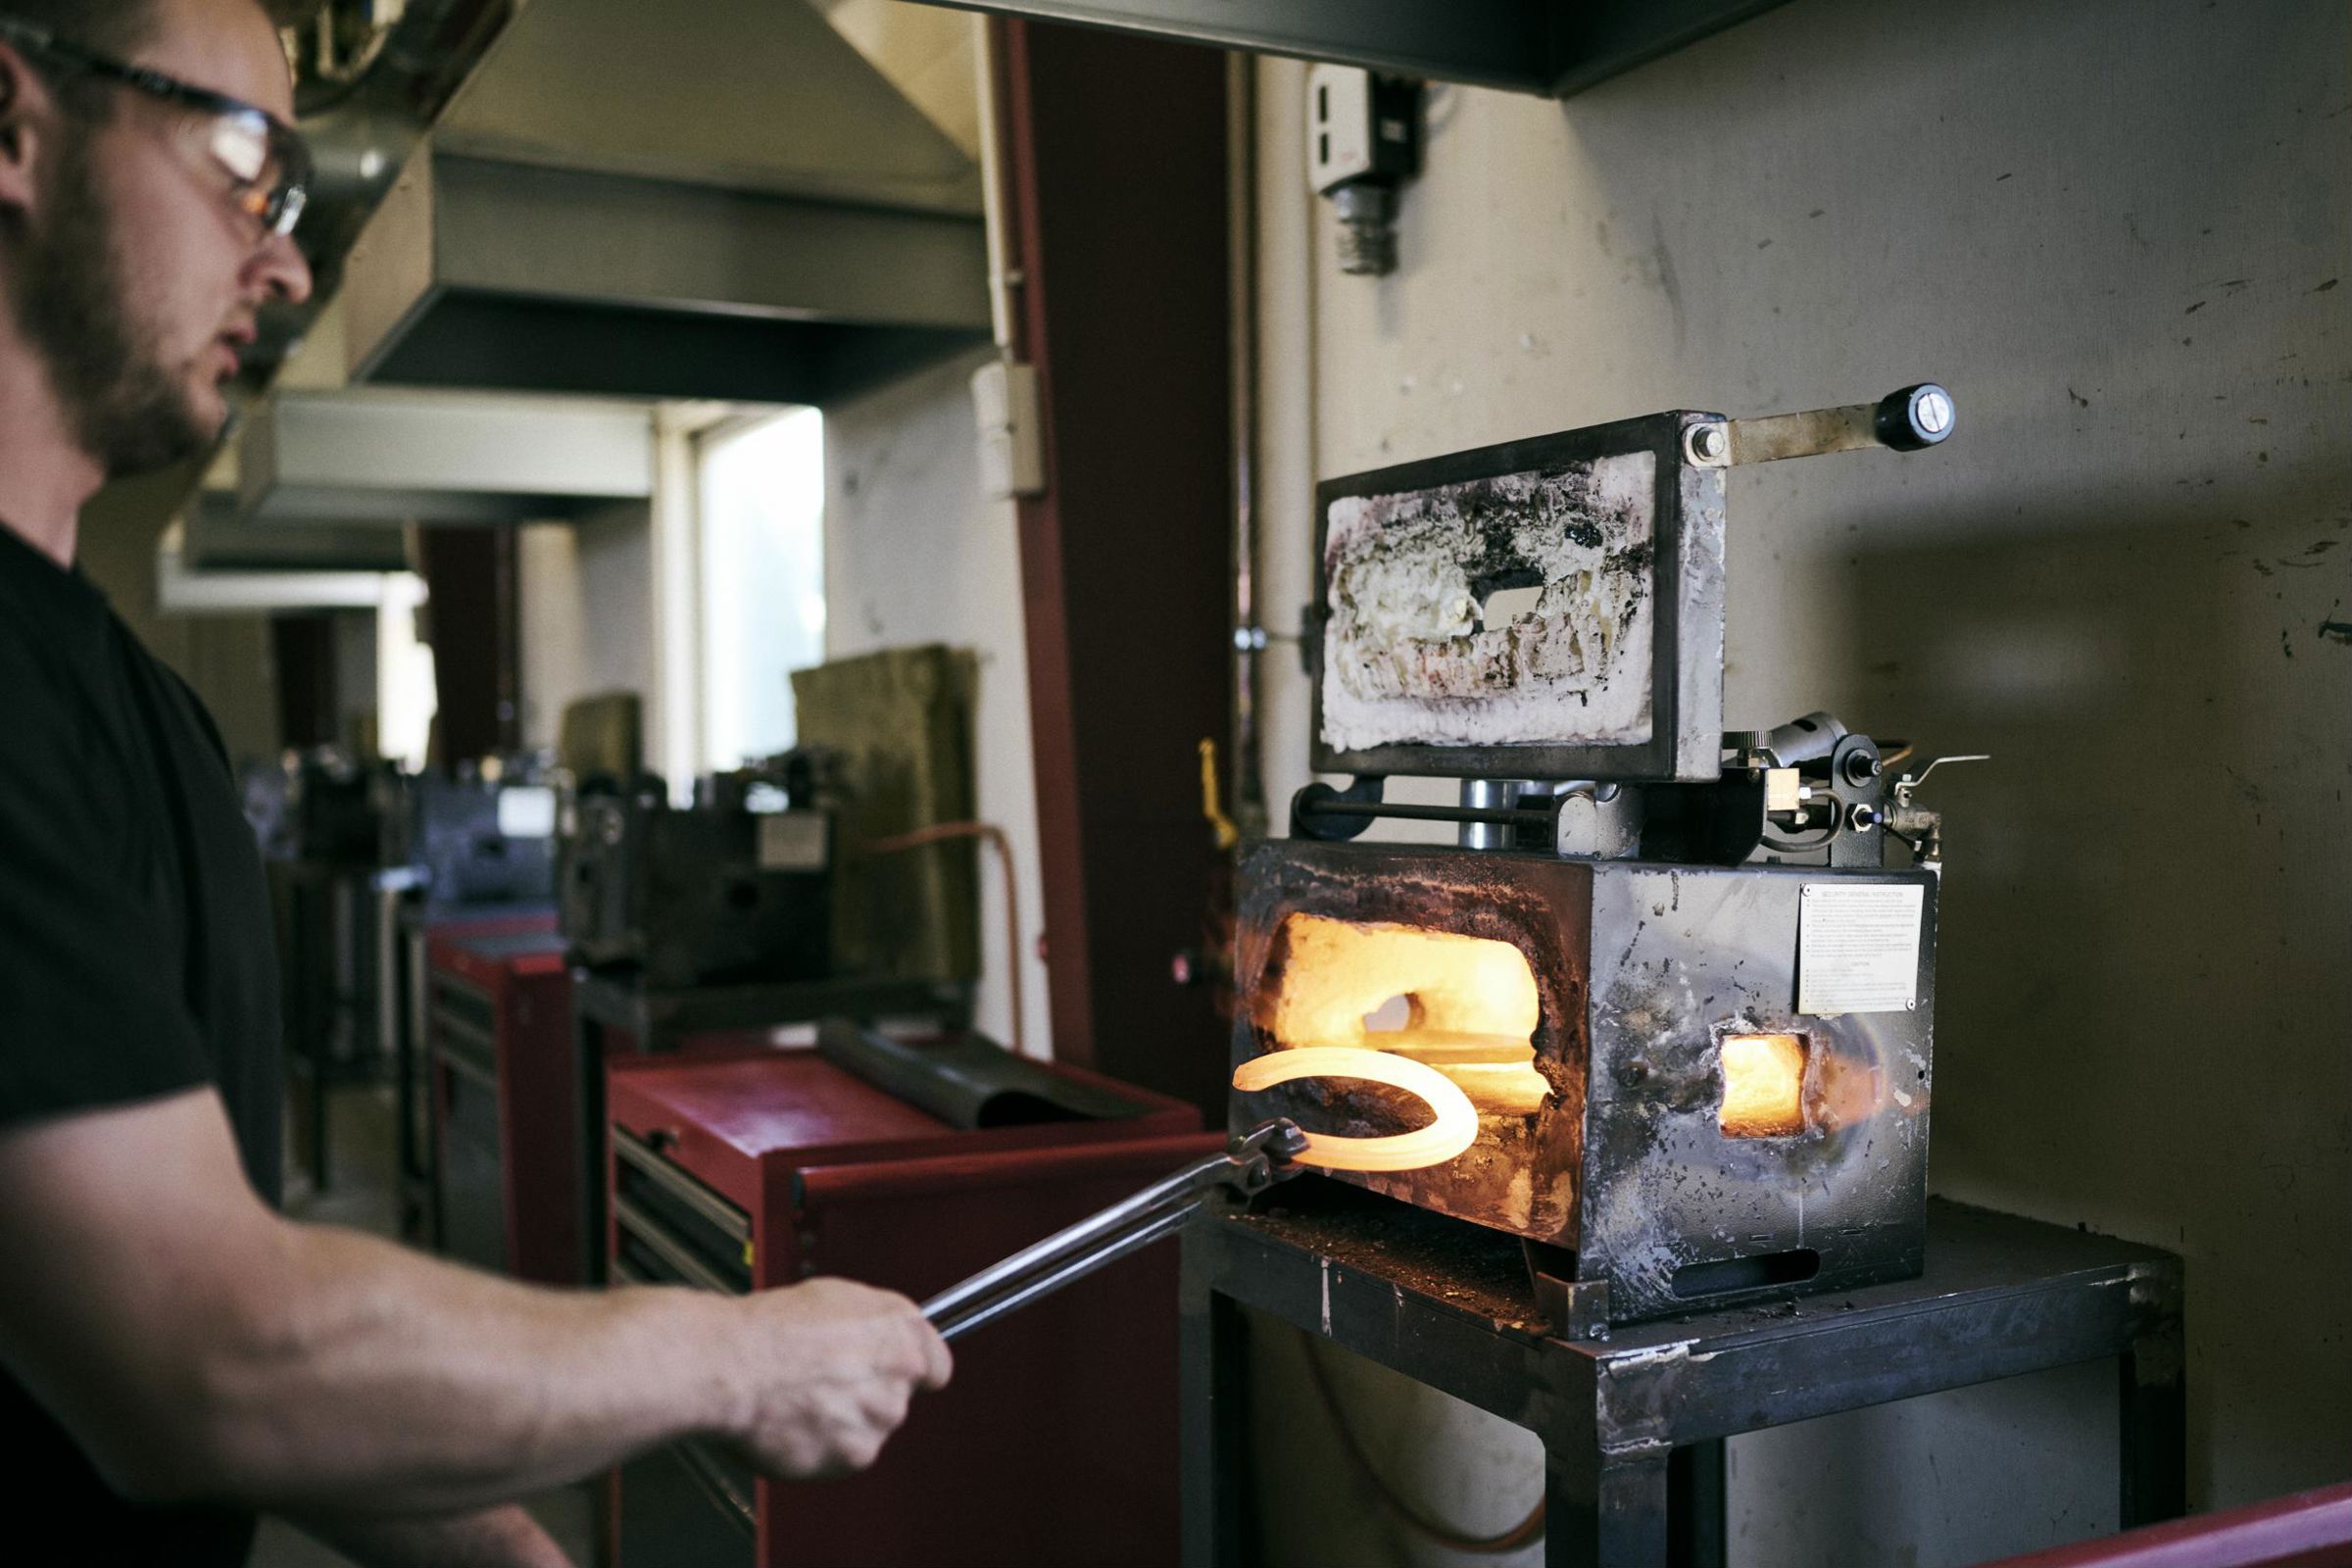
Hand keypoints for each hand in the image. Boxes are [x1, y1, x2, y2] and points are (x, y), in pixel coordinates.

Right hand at [723, 1278, 951, 1478]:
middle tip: (824, 1384)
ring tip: (801, 1401)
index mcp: (903, 1333)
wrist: (736, 1365)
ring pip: (867, 1430)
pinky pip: (841, 1457)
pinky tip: (794, 1424)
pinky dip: (820, 1448)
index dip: (910, 1373)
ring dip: (842, 1424)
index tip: (890, 1376)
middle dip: (864, 1397)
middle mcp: (900, 1377)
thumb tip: (879, 1335)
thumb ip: (875, 1324)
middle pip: (895, 1401)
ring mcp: (879, 1420)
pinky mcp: (854, 1456)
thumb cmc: (774, 1327)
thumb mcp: (837, 1297)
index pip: (936, 1367)